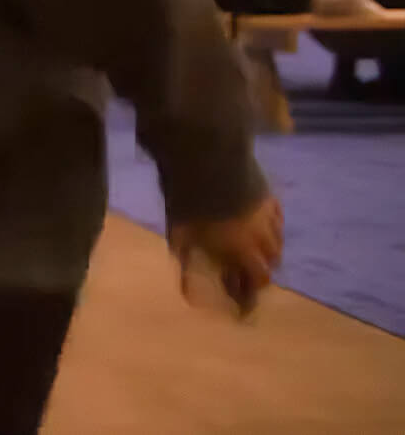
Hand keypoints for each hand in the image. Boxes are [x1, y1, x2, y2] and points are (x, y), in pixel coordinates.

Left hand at [170, 194, 283, 312]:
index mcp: (244, 248)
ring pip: (278, 239)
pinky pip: (277, 217)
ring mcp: (268, 212)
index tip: (247, 301)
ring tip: (255, 250)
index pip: (259, 278)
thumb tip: (190, 295)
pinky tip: (263, 225)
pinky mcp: (268, 192)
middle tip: (248, 272)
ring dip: (268, 249)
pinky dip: (272, 226)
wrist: (204, 158)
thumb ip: (188, 265)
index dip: (254, 291)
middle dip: (261, 270)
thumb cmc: (188, 201)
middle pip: (272, 260)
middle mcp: (263, 234)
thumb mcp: (181, 236)